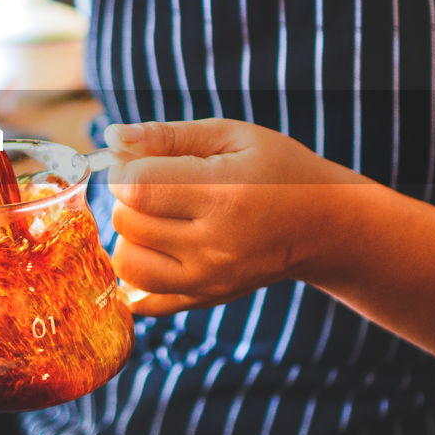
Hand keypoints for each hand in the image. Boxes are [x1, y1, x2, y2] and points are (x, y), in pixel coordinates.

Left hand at [105, 119, 366, 316]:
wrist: (324, 225)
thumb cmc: (277, 169)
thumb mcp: (231, 135)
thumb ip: (168, 135)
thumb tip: (110, 136)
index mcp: (222, 194)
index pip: (136, 187)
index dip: (124, 169)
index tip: (139, 161)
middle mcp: (215, 244)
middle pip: (128, 223)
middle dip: (128, 199)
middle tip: (154, 186)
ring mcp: (210, 278)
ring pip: (128, 263)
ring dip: (130, 237)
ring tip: (156, 218)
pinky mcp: (206, 299)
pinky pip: (143, 298)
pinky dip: (137, 274)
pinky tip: (156, 249)